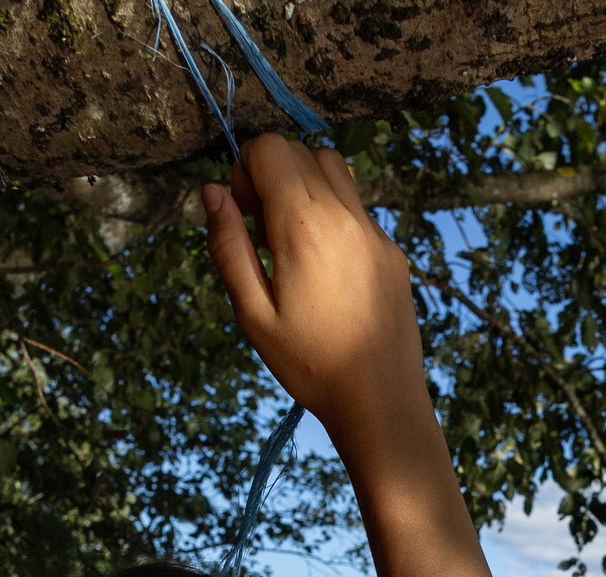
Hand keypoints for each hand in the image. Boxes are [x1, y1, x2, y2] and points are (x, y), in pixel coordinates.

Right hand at [201, 135, 432, 457]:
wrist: (379, 400)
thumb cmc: (309, 364)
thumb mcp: (251, 313)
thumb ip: (228, 246)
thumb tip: (213, 192)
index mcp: (305, 227)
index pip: (271, 148)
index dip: (246, 169)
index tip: (243, 213)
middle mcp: (346, 217)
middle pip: (302, 150)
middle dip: (273, 174)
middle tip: (264, 231)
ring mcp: (375, 232)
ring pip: (336, 169)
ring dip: (305, 187)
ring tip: (293, 242)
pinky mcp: (393, 250)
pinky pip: (357, 207)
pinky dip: (333, 215)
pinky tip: (325, 268)